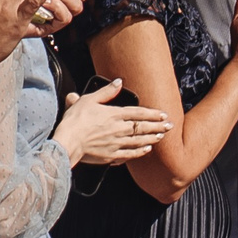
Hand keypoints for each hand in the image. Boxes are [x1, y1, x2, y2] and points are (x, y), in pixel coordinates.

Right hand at [53, 80, 171, 166]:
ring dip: (152, 138)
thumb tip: (118, 82)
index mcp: (114, 114)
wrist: (68, 142)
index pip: (138, 113)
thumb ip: (106, 92)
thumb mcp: (88, 100)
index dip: (153, 114)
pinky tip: (147, 150)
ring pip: (139, 141)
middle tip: (170, 126)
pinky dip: (140, 152)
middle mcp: (119, 129)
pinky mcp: (111, 155)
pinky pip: (130, 154)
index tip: (163, 115)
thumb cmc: (75, 121)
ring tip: (161, 136)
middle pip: (143, 127)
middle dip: (158, 126)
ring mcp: (116, 143)